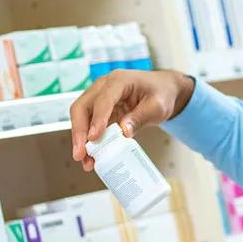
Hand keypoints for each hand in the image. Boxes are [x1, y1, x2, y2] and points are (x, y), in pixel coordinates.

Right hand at [70, 69, 194, 171]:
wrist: (163, 90)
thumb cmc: (161, 93)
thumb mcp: (158, 106)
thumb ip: (141, 117)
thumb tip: (124, 131)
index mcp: (119, 80)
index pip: (103, 100)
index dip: (97, 119)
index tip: (94, 137)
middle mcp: (103, 86)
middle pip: (82, 107)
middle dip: (79, 131)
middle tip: (80, 153)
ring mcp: (99, 98)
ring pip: (81, 117)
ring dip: (80, 139)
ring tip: (86, 160)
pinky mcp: (99, 110)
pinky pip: (88, 125)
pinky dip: (87, 140)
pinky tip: (90, 156)